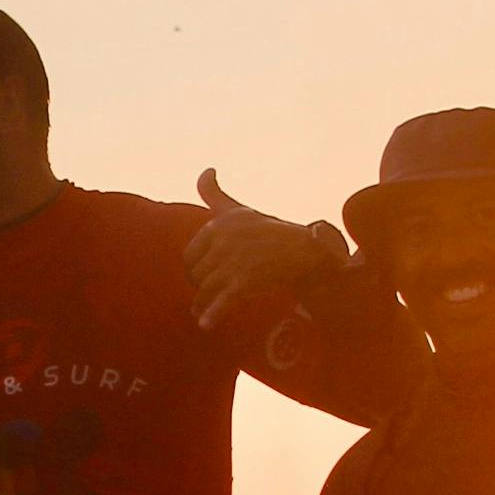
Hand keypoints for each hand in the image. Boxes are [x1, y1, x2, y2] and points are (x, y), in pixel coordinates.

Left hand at [187, 169, 351, 329]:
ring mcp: (234, 262)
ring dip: (202, 304)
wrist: (305, 248)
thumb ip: (214, 193)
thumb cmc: (268, 229)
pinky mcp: (246, 281)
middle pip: (195, 275)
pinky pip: (222, 301)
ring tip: (201, 314)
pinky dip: (212, 315)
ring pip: (205, 290)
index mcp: (218, 225)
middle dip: (200, 287)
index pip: (189, 255)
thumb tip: (206, 170)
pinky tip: (205, 325)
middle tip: (208, 294)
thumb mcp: (238, 209)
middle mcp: (223, 241)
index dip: (194, 269)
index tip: (203, 276)